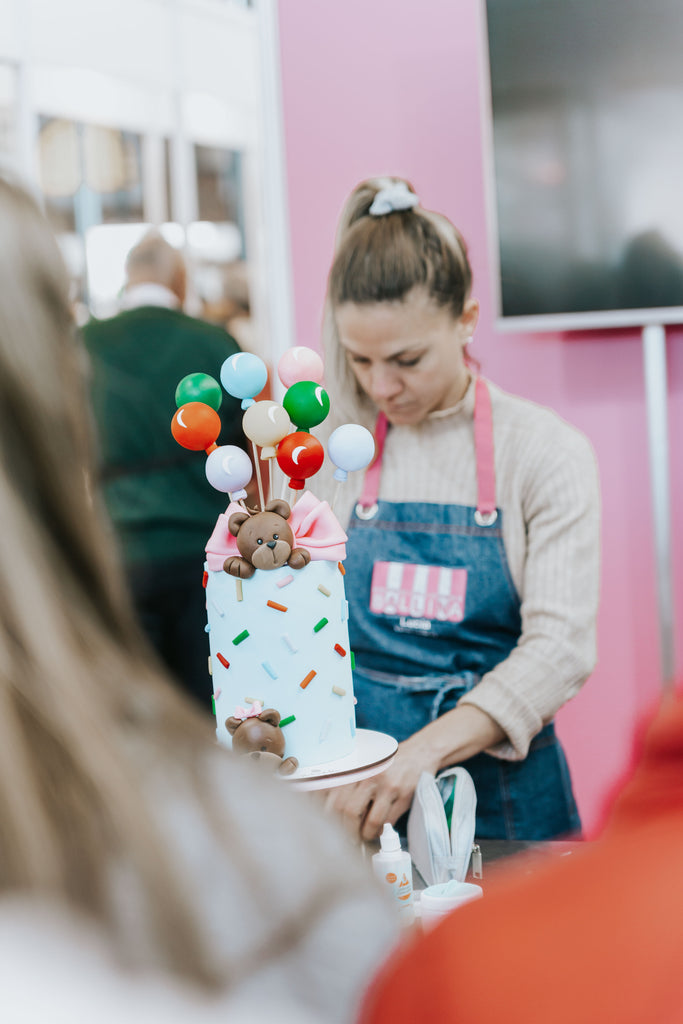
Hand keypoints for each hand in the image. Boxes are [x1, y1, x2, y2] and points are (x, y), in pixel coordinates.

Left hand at [325, 704, 504, 841]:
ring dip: (360, 835)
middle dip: (341, 830)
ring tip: (359, 838)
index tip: (322, 827)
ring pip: (365, 820)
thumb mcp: (363, 767)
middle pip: (344, 810)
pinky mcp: (401, 795)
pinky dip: (376, 833)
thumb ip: (345, 784)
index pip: (328, 794)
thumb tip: (322, 809)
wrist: (419, 753)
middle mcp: (366, 775)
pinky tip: (374, 832)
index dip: (323, 815)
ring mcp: (385, 785)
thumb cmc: (385, 764)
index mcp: (353, 768)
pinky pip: (384, 822)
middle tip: (342, 838)